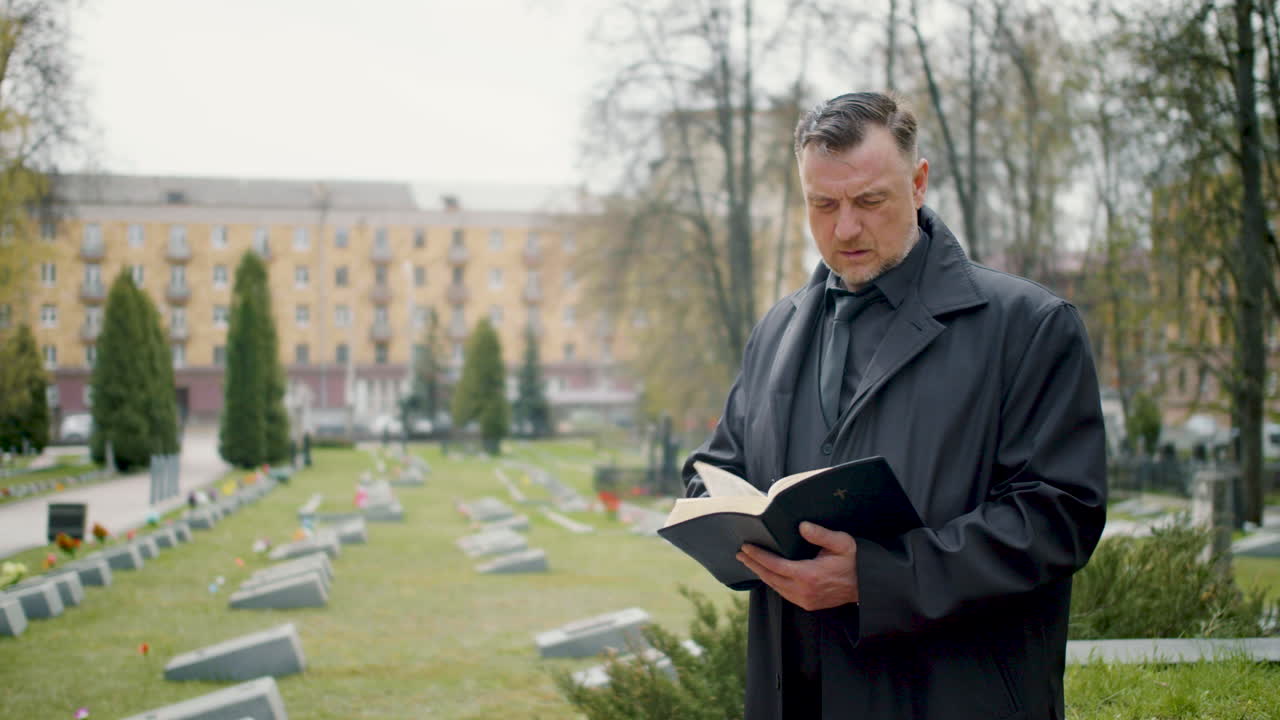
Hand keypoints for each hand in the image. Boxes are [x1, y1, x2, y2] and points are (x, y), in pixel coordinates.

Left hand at [736, 522, 858, 610]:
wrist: (867, 586)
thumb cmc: (855, 561)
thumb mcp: (843, 543)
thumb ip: (821, 534)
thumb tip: (802, 526)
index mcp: (808, 575)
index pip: (775, 565)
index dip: (758, 556)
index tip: (746, 548)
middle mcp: (803, 590)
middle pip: (770, 577)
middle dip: (754, 565)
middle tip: (740, 554)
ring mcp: (805, 600)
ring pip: (775, 587)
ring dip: (762, 574)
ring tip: (750, 562)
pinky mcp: (808, 604)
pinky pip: (784, 593)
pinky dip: (773, 582)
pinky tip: (768, 574)